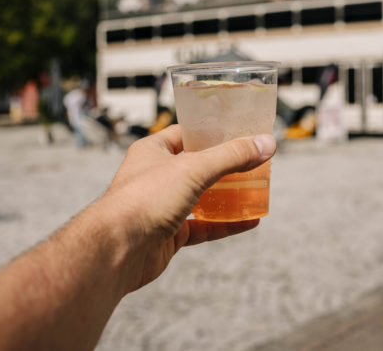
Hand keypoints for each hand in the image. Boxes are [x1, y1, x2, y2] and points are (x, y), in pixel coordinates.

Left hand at [100, 125, 275, 292]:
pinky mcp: (169, 234)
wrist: (116, 250)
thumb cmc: (145, 199)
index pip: (186, 134)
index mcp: (153, 151)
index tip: (240, 132)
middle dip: (225, 166)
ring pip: (201, 198)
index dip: (212, 132)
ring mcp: (162, 206)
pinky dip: (225, 224)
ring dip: (227, 196)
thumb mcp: (193, 169)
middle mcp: (156, 176)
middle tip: (254, 163)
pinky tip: (249, 222)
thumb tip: (267, 144)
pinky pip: (203, 226)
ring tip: (256, 190)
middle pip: (197, 167)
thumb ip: (231, 156)